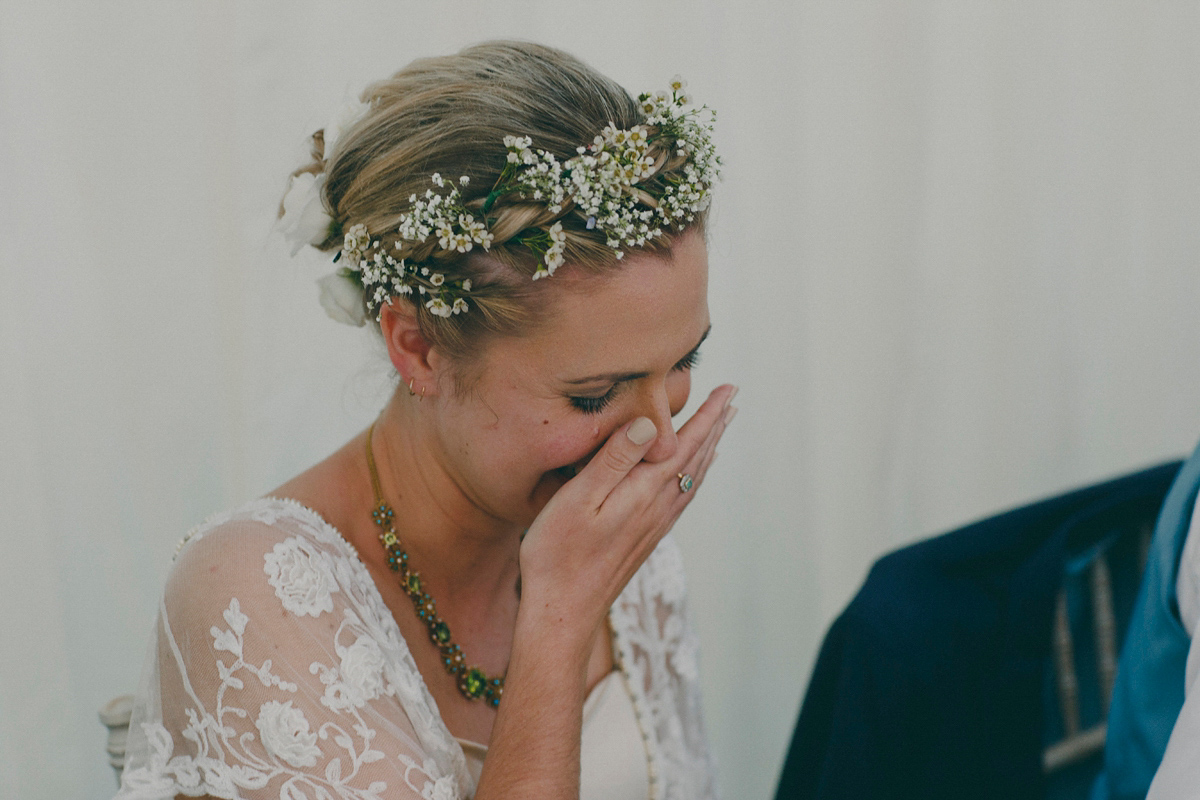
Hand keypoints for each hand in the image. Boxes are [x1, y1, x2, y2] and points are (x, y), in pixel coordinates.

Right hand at [517, 383, 737, 641]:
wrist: (562, 613)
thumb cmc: (559, 555)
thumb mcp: (579, 498)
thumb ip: (615, 459)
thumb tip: (651, 423)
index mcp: (645, 492)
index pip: (686, 443)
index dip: (708, 414)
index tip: (729, 389)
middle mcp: (658, 508)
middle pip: (696, 458)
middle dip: (714, 426)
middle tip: (732, 400)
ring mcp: (654, 526)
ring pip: (692, 478)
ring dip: (707, 449)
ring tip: (719, 430)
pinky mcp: (645, 539)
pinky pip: (681, 497)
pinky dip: (693, 476)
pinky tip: (688, 477)